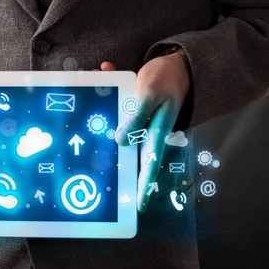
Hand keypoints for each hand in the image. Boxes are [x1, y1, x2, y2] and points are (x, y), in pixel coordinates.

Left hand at [100, 51, 190, 212]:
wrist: (178, 62)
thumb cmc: (167, 77)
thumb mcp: (150, 94)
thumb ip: (136, 117)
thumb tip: (120, 140)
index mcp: (156, 131)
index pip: (149, 164)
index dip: (144, 185)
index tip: (138, 205)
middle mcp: (148, 129)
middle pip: (130, 151)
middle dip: (114, 158)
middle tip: (97, 172)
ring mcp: (142, 119)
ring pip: (120, 127)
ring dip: (105, 118)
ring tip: (90, 107)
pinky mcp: (136, 107)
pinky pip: (119, 106)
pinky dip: (109, 93)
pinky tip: (104, 72)